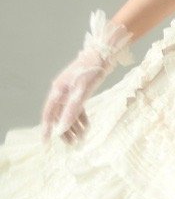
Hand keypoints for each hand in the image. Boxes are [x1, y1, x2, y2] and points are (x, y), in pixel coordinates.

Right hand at [41, 12, 132, 141]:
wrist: (103, 54)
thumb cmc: (91, 70)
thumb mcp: (82, 92)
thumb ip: (72, 110)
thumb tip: (62, 127)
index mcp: (58, 91)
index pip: (49, 114)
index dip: (47, 129)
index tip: (46, 143)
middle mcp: (61, 91)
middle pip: (59, 115)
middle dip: (64, 130)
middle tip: (71, 144)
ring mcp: (70, 90)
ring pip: (69, 112)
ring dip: (74, 125)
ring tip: (81, 138)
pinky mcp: (80, 90)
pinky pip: (77, 107)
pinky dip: (81, 117)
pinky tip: (87, 126)